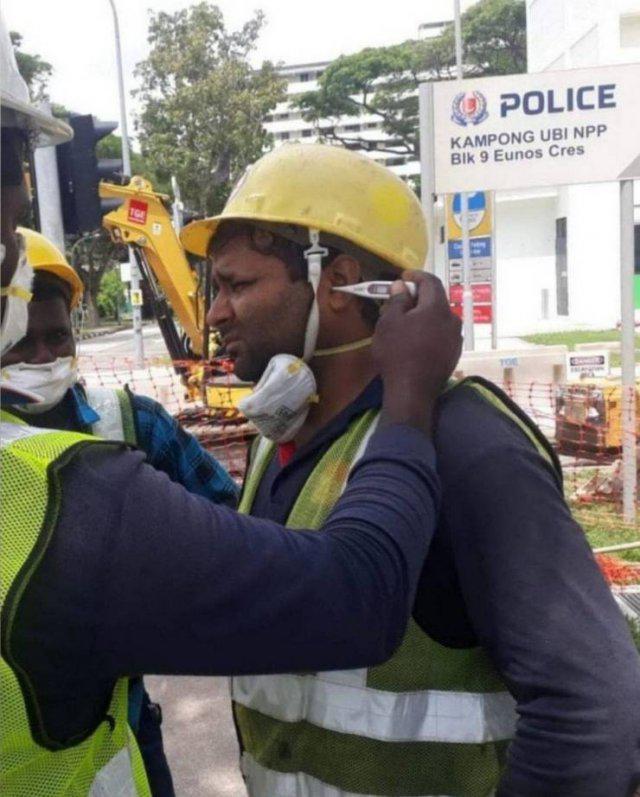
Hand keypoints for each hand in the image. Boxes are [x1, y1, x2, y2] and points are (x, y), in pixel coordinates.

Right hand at [372, 272, 461, 433]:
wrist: (412, 392)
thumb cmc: (397, 353)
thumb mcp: (389, 322)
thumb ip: (397, 300)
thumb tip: (401, 286)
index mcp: (437, 308)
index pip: (431, 281)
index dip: (416, 276)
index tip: (403, 277)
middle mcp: (452, 320)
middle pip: (436, 300)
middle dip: (419, 297)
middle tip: (401, 300)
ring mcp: (456, 338)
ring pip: (440, 318)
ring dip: (425, 315)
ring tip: (407, 322)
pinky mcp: (454, 354)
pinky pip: (442, 334)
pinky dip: (430, 330)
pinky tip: (417, 340)